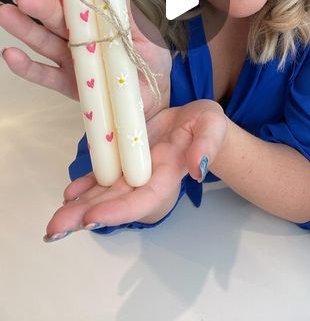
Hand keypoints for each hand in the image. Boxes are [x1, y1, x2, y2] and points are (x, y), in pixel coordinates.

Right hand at [0, 0, 170, 114]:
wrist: (155, 92)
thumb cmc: (148, 54)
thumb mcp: (143, 26)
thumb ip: (124, 7)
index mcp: (92, 14)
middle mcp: (76, 33)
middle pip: (53, 15)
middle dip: (37, 3)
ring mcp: (70, 58)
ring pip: (43, 41)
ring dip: (24, 28)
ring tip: (6, 14)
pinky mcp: (68, 84)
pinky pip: (45, 75)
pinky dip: (26, 66)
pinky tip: (11, 54)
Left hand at [44, 100, 226, 239]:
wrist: (196, 122)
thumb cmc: (206, 123)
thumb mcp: (212, 125)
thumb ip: (206, 145)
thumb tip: (196, 169)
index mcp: (169, 173)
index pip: (144, 198)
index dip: (120, 210)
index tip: (93, 219)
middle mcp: (148, 179)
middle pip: (117, 203)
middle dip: (87, 216)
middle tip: (55, 229)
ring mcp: (134, 172)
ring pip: (105, 193)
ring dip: (80, 208)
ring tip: (55, 222)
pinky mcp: (125, 161)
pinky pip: (103, 177)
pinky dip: (86, 186)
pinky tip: (69, 194)